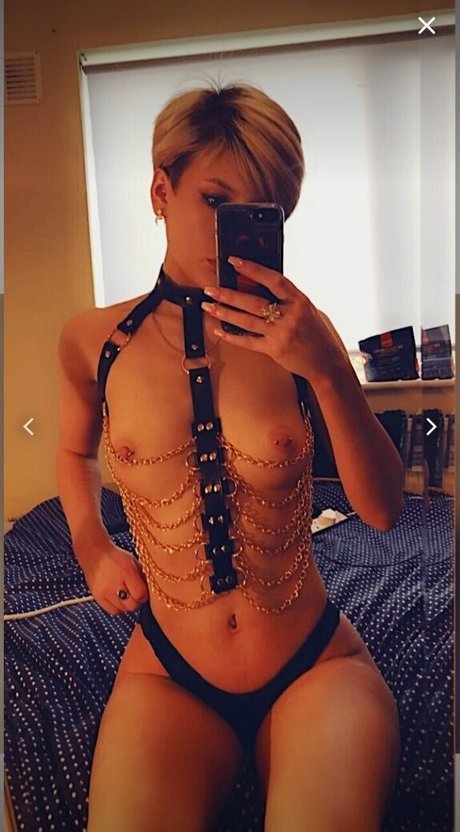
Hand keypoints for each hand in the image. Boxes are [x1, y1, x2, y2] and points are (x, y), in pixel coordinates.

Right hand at [83, 542, 148, 614]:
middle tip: (136, 595)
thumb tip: (151, 591)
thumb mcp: (134, 562)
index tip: (144, 592)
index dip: (145, 596)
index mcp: (127, 572)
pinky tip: (118, 599)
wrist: (95, 553)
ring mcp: (105, 592)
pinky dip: (118, 607)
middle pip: (132, 606)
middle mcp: (115, 583)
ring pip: (123, 610)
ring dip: (127, 605)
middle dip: (137, 602)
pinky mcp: (97, 597)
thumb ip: (143, 577)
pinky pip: (112, 611)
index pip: (141, 595)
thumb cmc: (117, 557)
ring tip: (126, 595)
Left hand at [202, 257, 348, 386]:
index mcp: (300, 301)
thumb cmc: (316, 334)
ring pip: (247, 321)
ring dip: (225, 313)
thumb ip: (286, 299)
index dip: (252, 269)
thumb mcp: (306, 310)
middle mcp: (290, 316)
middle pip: (253, 302)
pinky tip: (219, 330)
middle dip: (228, 294)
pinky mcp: (275, 350)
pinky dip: (232, 336)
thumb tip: (255, 286)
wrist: (326, 363)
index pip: (273, 280)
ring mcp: (282, 334)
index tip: (234, 262)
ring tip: (209, 306)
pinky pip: (249, 342)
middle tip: (211, 288)